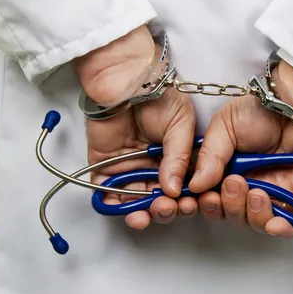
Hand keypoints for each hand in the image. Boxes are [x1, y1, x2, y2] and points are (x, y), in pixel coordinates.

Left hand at [74, 25, 196, 228]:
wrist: (128, 78)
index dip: (185, 200)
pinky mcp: (105, 166)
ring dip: (141, 212)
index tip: (187, 205)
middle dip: (163, 210)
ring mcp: (129, 168)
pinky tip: (124, 210)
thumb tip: (173, 190)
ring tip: (146, 215)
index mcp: (175, 160)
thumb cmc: (161, 95)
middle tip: (166, 208)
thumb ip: (179, 158)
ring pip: (134, 201)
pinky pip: (107, 191)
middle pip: (158, 200)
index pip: (181, 189)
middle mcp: (153, 168)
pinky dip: (113, 204)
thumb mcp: (182, 126)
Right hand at [188, 60, 292, 236]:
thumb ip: (210, 156)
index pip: (213, 200)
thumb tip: (195, 185)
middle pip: (233, 215)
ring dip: (252, 214)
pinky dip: (282, 229)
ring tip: (255, 192)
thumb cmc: (262, 109)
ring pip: (258, 222)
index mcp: (229, 171)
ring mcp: (276, 192)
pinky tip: (274, 222)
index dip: (206, 205)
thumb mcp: (225, 126)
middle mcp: (251, 185)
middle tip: (233, 185)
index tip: (201, 199)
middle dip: (229, 207)